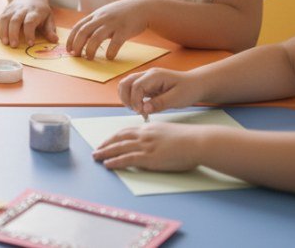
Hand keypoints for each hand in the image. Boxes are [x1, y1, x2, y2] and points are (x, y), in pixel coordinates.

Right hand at [0, 0, 55, 46]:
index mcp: (35, 11)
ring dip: (3, 31)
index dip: (29, 33)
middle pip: (15, 20)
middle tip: (13, 45)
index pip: (30, 21)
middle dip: (13, 33)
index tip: (30, 43)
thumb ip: (50, 30)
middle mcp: (22, 9)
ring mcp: (12, 9)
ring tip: (5, 43)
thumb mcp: (48, 17)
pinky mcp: (5, 10)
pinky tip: (1, 38)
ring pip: (5, 19)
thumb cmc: (40, 10)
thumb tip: (55, 40)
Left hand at [66, 0, 150, 59]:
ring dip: (90, 49)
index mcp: (96, 15)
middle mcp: (102, 18)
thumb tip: (83, 37)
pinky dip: (110, 51)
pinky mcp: (125, 29)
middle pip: (84, 31)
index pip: (78, 26)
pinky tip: (109, 57)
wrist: (144, 7)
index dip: (71, 39)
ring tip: (89, 58)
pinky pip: (115, 42)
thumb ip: (95, 23)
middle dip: (77, 44)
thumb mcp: (106, 14)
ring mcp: (113, 23)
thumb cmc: (123, 14)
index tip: (69, 49)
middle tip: (75, 55)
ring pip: (96, 37)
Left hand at [92, 122, 207, 171]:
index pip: (127, 131)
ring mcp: (146, 146)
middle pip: (119, 138)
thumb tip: (154, 144)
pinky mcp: (149, 157)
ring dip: (105, 153)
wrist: (198, 142)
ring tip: (96, 157)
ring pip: (119, 148)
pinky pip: (126, 159)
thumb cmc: (190, 139)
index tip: (108, 141)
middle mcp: (145, 135)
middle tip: (97, 149)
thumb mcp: (170, 133)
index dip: (115, 136)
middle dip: (106, 144)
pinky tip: (108, 164)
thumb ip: (159, 137)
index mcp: (150, 128)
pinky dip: (115, 162)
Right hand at [118, 68, 200, 116]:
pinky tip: (142, 108)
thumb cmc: (189, 90)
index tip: (141, 112)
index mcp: (155, 76)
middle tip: (136, 111)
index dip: (135, 100)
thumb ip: (160, 103)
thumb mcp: (177, 99)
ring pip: (126, 85)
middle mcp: (148, 75)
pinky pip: (133, 90)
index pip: (136, 86)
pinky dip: (132, 99)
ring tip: (138, 110)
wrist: (196, 84)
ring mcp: (146, 79)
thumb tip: (144, 109)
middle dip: (126, 98)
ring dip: (127, 98)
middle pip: (126, 82)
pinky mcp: (147, 85)